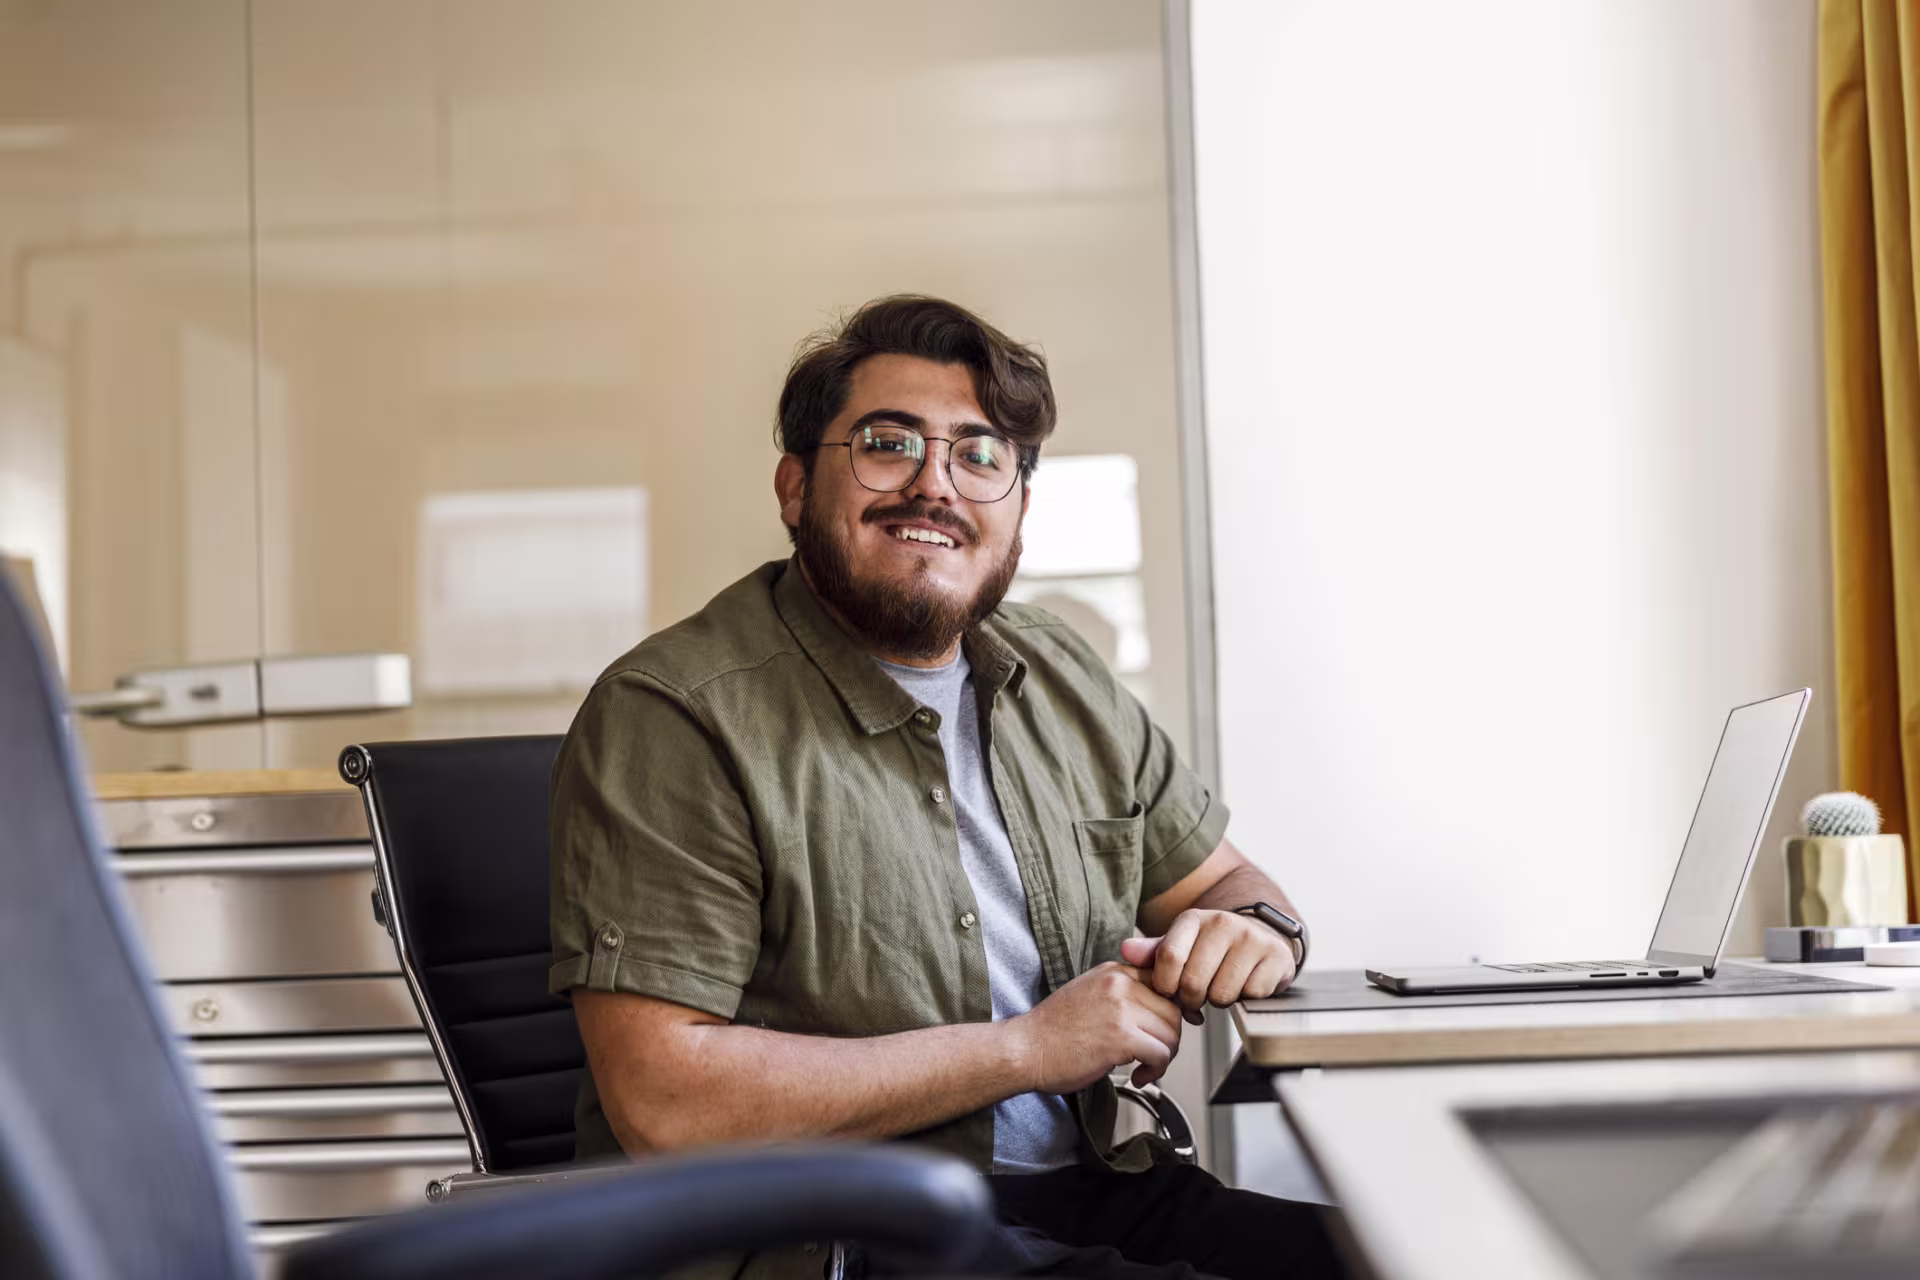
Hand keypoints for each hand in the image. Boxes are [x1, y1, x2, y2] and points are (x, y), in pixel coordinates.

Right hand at [1009, 962, 1184, 1091]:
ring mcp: (1120, 1009)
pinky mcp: (1120, 1037)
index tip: (1178, 1023)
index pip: (1164, 981)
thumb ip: (1122, 994)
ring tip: (1144, 1068)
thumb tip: (1161, 1008)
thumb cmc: (1053, 1030)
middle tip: (1154, 1056)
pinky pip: (1160, 1054)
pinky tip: (1138, 1076)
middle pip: (1173, 1010)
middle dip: (1170, 1038)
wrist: (1025, 1049)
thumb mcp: (1090, 993)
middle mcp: (1119, 984)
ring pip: (1171, 1034)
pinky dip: (1155, 1071)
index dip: (1177, 1006)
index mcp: (1114, 972)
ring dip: (1164, 1057)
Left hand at [1120, 908, 1296, 1024]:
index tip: (1171, 991)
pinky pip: (1251, 995)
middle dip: (1192, 999)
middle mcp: (1223, 922)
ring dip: (1219, 1001)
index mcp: (1193, 919)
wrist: (1262, 938)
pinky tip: (1244, 985)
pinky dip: (1245, 998)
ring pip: (1222, 994)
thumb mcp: (1181, 946)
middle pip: (1193, 982)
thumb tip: (1126, 950)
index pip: (1168, 957)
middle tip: (1199, 995)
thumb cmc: (1214, 949)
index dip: (1166, 985)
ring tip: (1221, 987)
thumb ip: (1153, 952)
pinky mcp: (1276, 956)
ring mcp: (1252, 938)